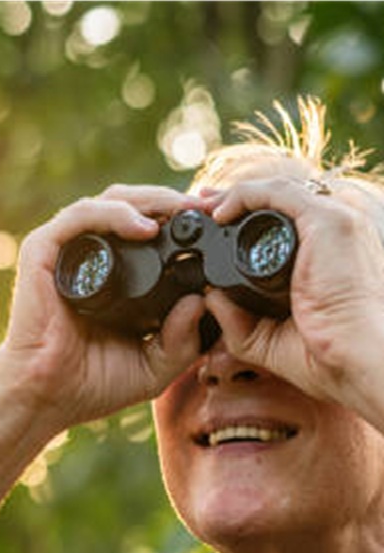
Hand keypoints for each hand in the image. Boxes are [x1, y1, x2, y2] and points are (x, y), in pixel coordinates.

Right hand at [0, 185, 206, 433]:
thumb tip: (201, 301)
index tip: (218, 223)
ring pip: (111, 201)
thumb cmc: (89, 384)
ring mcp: (67, 253)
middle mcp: (91, 257)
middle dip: (173, 201)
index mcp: (116, 276)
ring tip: (183, 210)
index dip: (183, 220)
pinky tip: (143, 227)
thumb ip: (182, 342)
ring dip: (151, 199)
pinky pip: (80, 217)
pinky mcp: (43, 252)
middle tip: (210, 208)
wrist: (45, 397)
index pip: (150, 229)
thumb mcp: (153, 367)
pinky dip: (114, 214)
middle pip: (135, 206)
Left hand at [202, 176, 383, 424]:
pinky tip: (219, 212)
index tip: (211, 220)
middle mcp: (336, 230)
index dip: (245, 214)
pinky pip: (279, 192)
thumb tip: (207, 296)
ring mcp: (336, 220)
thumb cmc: (322, 356)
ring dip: (233, 194)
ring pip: (275, 190)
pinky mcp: (330, 221)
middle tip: (199, 205)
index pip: (283, 218)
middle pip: (277, 199)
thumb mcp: (264, 335)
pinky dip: (244, 195)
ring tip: (201, 206)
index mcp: (327, 251)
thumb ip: (234, 317)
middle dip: (234, 198)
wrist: (353, 361)